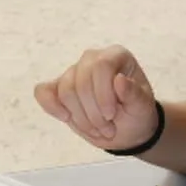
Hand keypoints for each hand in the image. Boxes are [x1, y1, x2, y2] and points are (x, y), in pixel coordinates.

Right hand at [34, 46, 159, 151]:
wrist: (127, 129)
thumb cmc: (136, 114)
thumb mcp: (142, 108)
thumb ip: (134, 94)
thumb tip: (119, 80)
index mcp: (116, 56)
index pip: (100, 66)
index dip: (102, 94)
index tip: (111, 115)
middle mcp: (92, 59)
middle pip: (79, 80)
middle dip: (91, 112)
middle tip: (106, 129)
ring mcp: (73, 72)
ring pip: (64, 90)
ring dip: (79, 117)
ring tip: (96, 129)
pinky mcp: (58, 88)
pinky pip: (43, 92)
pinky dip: (51, 107)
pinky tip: (66, 118)